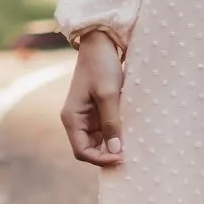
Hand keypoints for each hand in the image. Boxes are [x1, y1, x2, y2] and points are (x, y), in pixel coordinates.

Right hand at [60, 29, 124, 165]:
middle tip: (129, 154)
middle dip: (107, 154)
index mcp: (72, 118)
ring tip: (131, 144)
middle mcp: (76, 120)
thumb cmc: (101, 66)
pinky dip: (115, 133)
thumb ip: (111, 123)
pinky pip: (105, 129)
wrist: (100, 43)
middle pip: (90, 149)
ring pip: (98, 141)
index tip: (121, 157)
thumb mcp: (108, 94)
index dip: (100, 159)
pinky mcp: (96, 110)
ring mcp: (86, 116)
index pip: (82, 151)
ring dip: (113, 144)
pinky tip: (129, 133)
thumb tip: (116, 151)